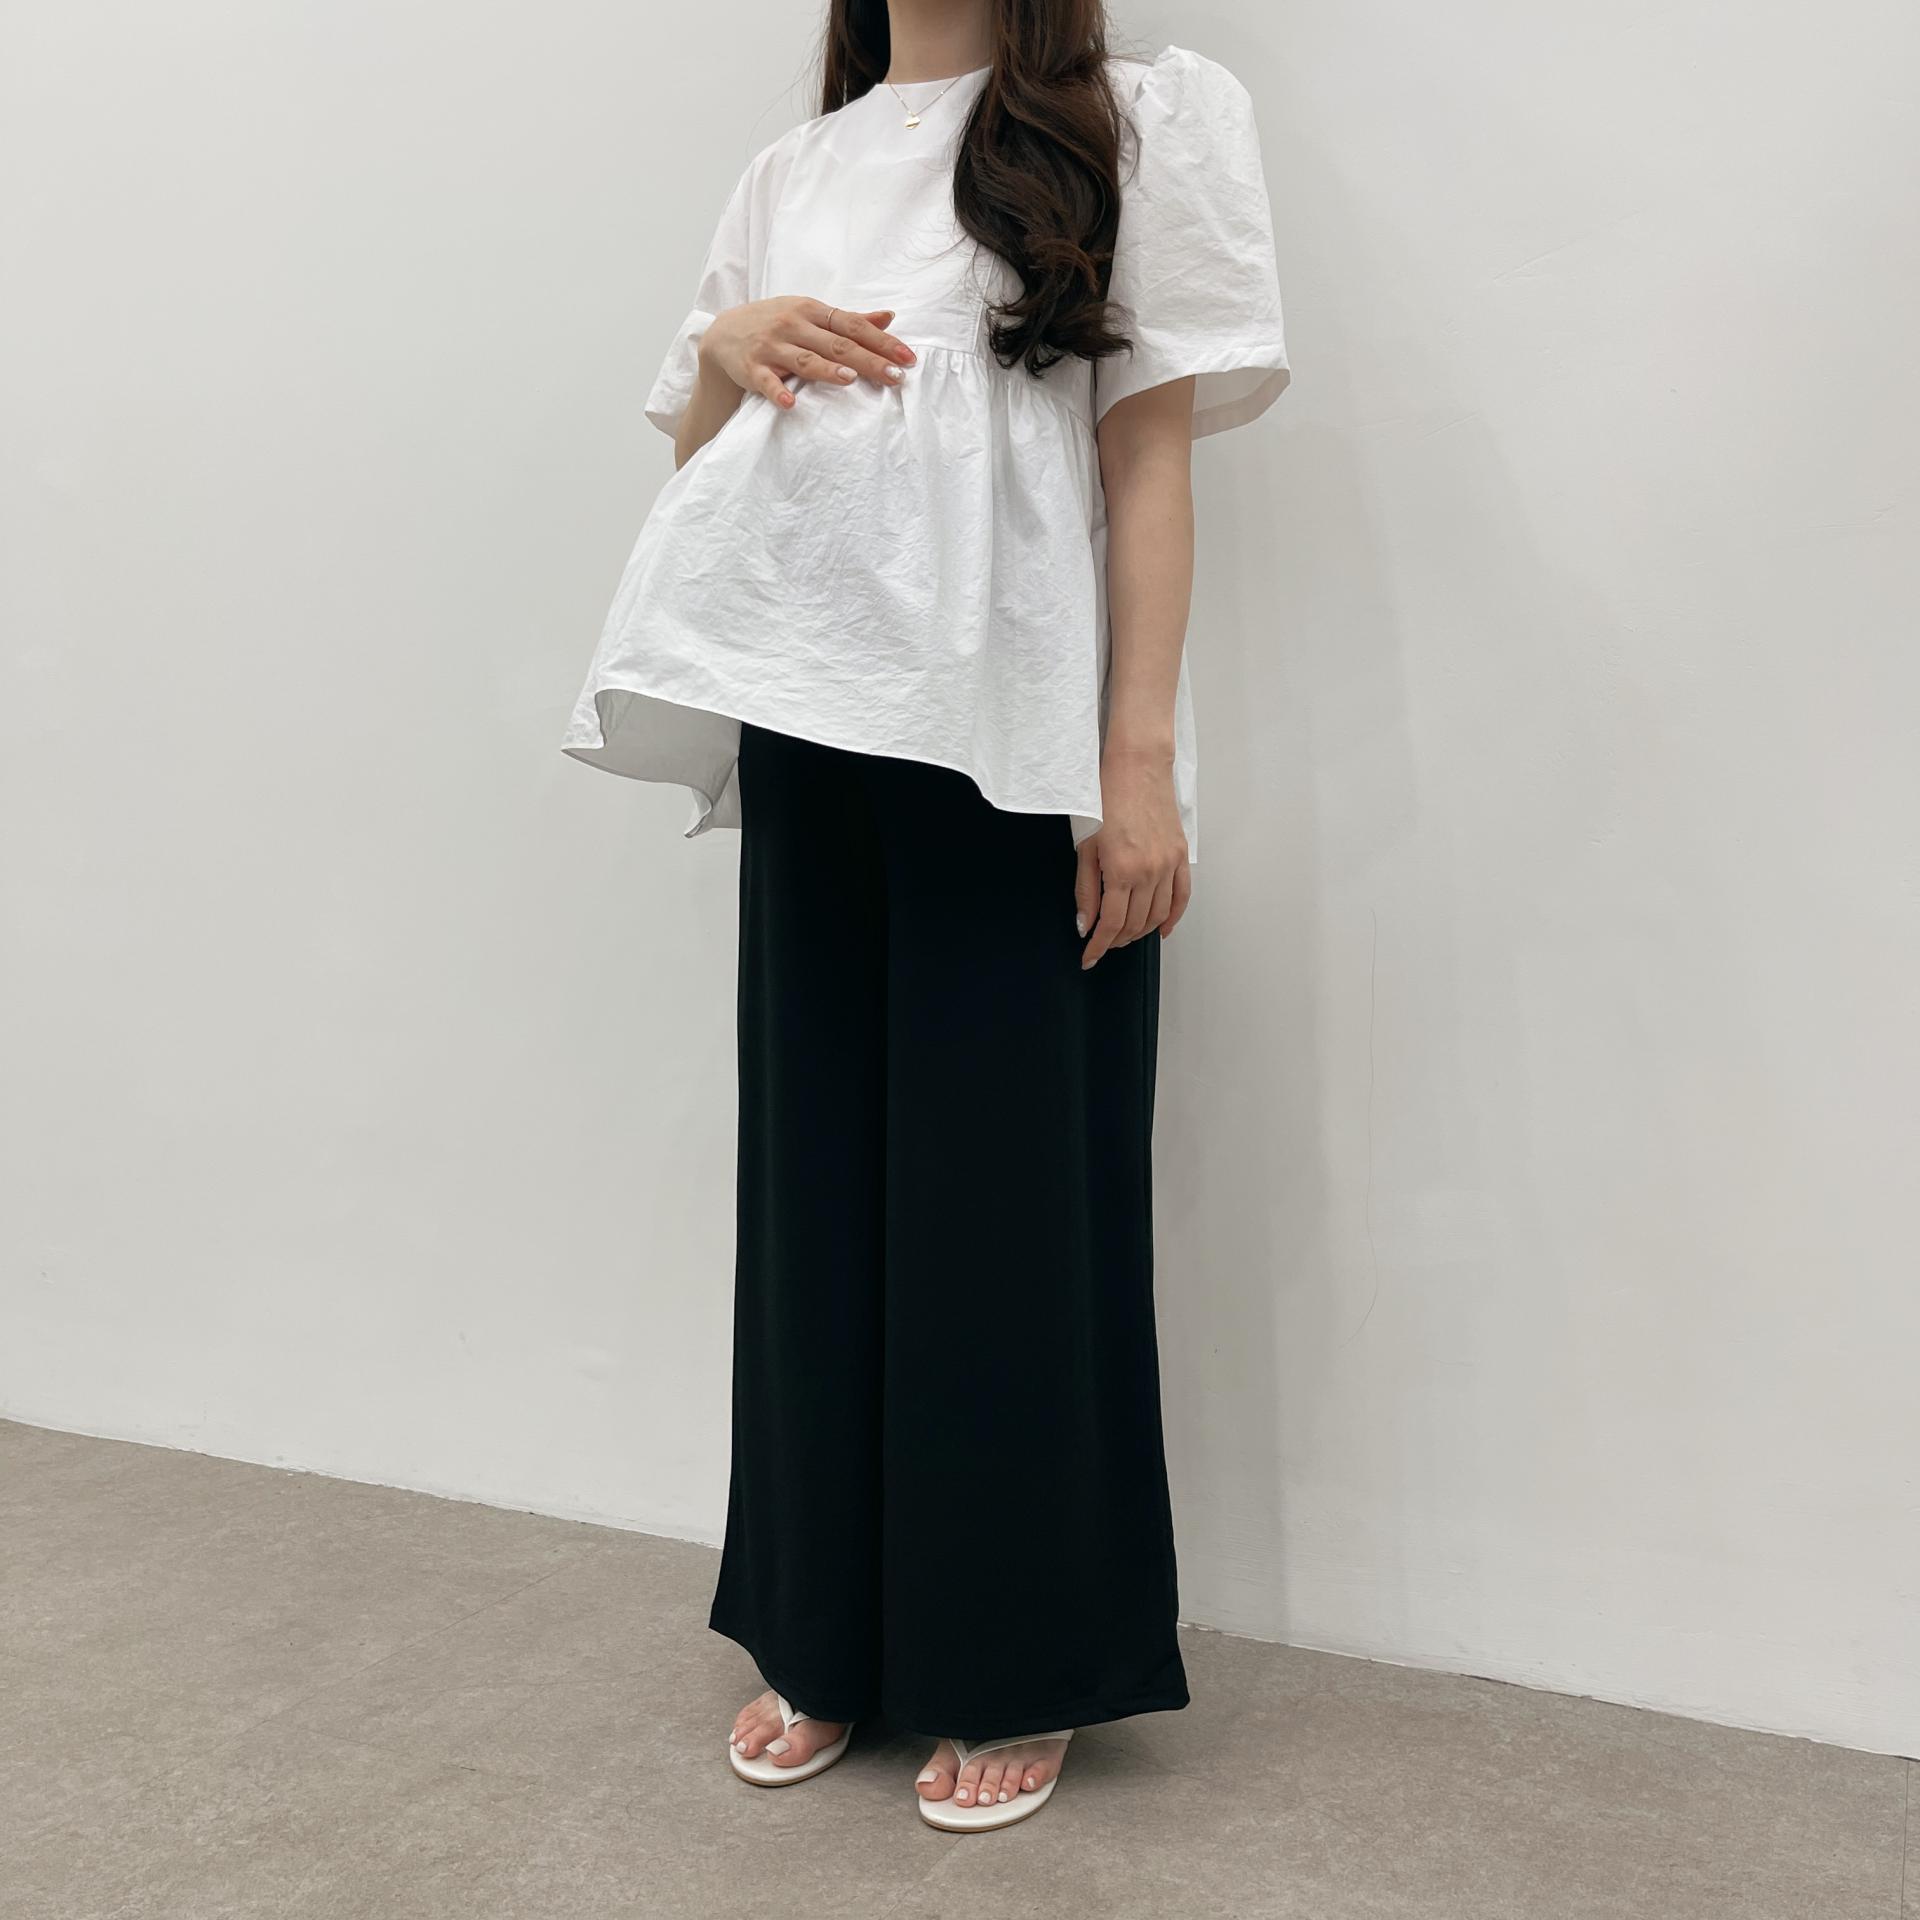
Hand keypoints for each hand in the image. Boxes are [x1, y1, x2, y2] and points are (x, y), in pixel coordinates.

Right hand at [699, 297, 915, 410]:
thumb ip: (849, 320)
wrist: (723, 334)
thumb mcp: (810, 315)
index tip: (907, 358)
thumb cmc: (776, 325)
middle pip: (836, 345)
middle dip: (868, 360)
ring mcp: (772, 347)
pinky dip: (777, 392)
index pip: (853, 326)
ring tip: (849, 379)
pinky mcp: (751, 368)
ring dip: (826, 370)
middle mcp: (793, 325)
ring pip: (804, 359)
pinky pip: (766, 382)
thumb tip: (889, 317)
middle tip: (895, 377)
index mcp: (812, 311)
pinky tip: (790, 403)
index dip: (882, 341)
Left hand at [1075, 744, 1190, 969]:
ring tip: (1124, 935)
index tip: (1089, 958)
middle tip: (1103, 942)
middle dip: (1117, 939)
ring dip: (1140, 931)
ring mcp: (1169, 864)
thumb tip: (1086, 924)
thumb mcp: (1085, 845)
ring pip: (1158, 915)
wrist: (1136, 767)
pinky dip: (1173, 917)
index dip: (1099, 946)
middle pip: (1135, 923)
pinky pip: (1182, 896)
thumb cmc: (1106, 798)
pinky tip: (1161, 929)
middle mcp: (1149, 872)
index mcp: (1122, 870)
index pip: (1112, 924)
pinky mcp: (1181, 855)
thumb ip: (1086, 889)